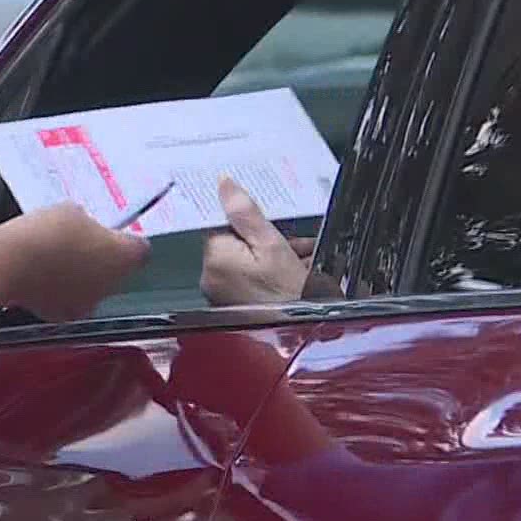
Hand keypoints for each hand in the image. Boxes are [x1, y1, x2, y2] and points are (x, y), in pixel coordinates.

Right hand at [13, 202, 153, 322]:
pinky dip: (60, 291)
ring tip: (55, 258)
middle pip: (116, 270)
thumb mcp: (70, 211)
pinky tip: (43, 276)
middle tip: (77, 241)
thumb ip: (86, 222)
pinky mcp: (65, 315)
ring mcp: (90, 303)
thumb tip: (82, 227)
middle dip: (101, 258)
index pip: (140, 249)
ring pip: (93, 287)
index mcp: (124, 255)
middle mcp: (112, 284)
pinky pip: (69, 300)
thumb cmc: (44, 234)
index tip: (112, 233)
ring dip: (81, 276)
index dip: (125, 240)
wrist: (11, 263)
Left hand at [199, 176, 311, 305]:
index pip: (220, 224)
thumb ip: (245, 213)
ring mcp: (223, 296)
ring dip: (273, 254)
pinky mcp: (235, 307)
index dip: (244, 218)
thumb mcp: (273, 245)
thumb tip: (224, 184)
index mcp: (216, 259)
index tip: (262, 217)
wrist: (308, 336)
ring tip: (303, 256)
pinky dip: (271, 273)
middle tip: (293, 239)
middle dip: (265, 236)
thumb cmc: (291, 297)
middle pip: (236, 242)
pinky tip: (298, 270)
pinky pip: (250, 279)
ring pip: (247, 260)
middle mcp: (212, 279)